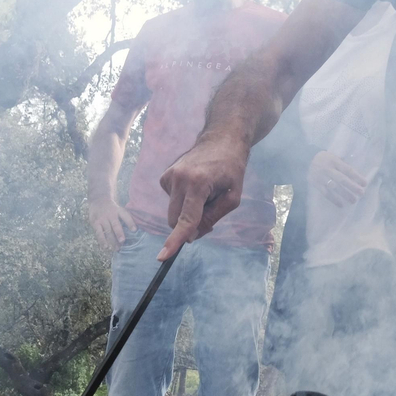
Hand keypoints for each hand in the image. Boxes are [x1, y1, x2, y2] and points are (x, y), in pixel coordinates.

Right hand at [89, 197, 134, 253]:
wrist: (98, 200)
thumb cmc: (112, 208)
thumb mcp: (119, 209)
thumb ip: (125, 218)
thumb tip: (134, 231)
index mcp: (119, 210)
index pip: (125, 216)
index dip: (130, 223)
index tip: (134, 230)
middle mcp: (110, 214)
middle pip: (115, 225)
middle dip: (119, 233)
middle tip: (122, 241)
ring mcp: (102, 219)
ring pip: (107, 231)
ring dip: (112, 241)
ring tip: (116, 249)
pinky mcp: (95, 223)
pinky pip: (99, 233)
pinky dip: (102, 241)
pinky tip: (105, 247)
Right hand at [157, 133, 249, 259]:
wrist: (221, 140)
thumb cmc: (231, 168)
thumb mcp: (232, 197)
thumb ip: (213, 218)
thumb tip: (191, 235)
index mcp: (199, 184)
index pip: (186, 219)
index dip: (175, 240)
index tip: (163, 256)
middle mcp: (179, 179)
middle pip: (176, 220)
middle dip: (189, 226)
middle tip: (210, 214)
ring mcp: (169, 176)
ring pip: (173, 212)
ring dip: (187, 211)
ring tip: (205, 192)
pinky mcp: (165, 177)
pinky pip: (172, 201)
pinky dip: (183, 201)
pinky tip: (196, 186)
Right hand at [309, 150, 366, 206]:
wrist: (306, 159)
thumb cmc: (325, 159)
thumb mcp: (334, 157)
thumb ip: (343, 165)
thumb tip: (356, 176)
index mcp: (334, 161)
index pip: (347, 170)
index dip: (357, 177)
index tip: (365, 183)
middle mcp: (327, 169)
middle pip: (342, 179)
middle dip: (352, 187)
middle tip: (362, 193)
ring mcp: (321, 177)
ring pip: (334, 188)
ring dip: (345, 195)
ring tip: (353, 200)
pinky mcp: (316, 184)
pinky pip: (325, 193)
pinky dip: (333, 199)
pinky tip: (341, 205)